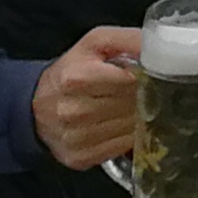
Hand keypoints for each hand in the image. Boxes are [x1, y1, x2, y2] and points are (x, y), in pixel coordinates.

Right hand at [30, 25, 145, 171]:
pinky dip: (131, 137)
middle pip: (132, 106)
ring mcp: (75, 138)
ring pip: (130, 129)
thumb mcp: (96, 43)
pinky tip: (127, 124)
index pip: (131, 81)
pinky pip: (121, 148)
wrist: (37, 105)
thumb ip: (129, 39)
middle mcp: (73, 111)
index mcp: (76, 78)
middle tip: (150, 89)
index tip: (154, 75)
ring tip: (137, 106)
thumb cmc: (73, 70)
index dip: (148, 77)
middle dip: (147, 97)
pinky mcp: (79, 158)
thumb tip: (161, 45)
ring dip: (141, 118)